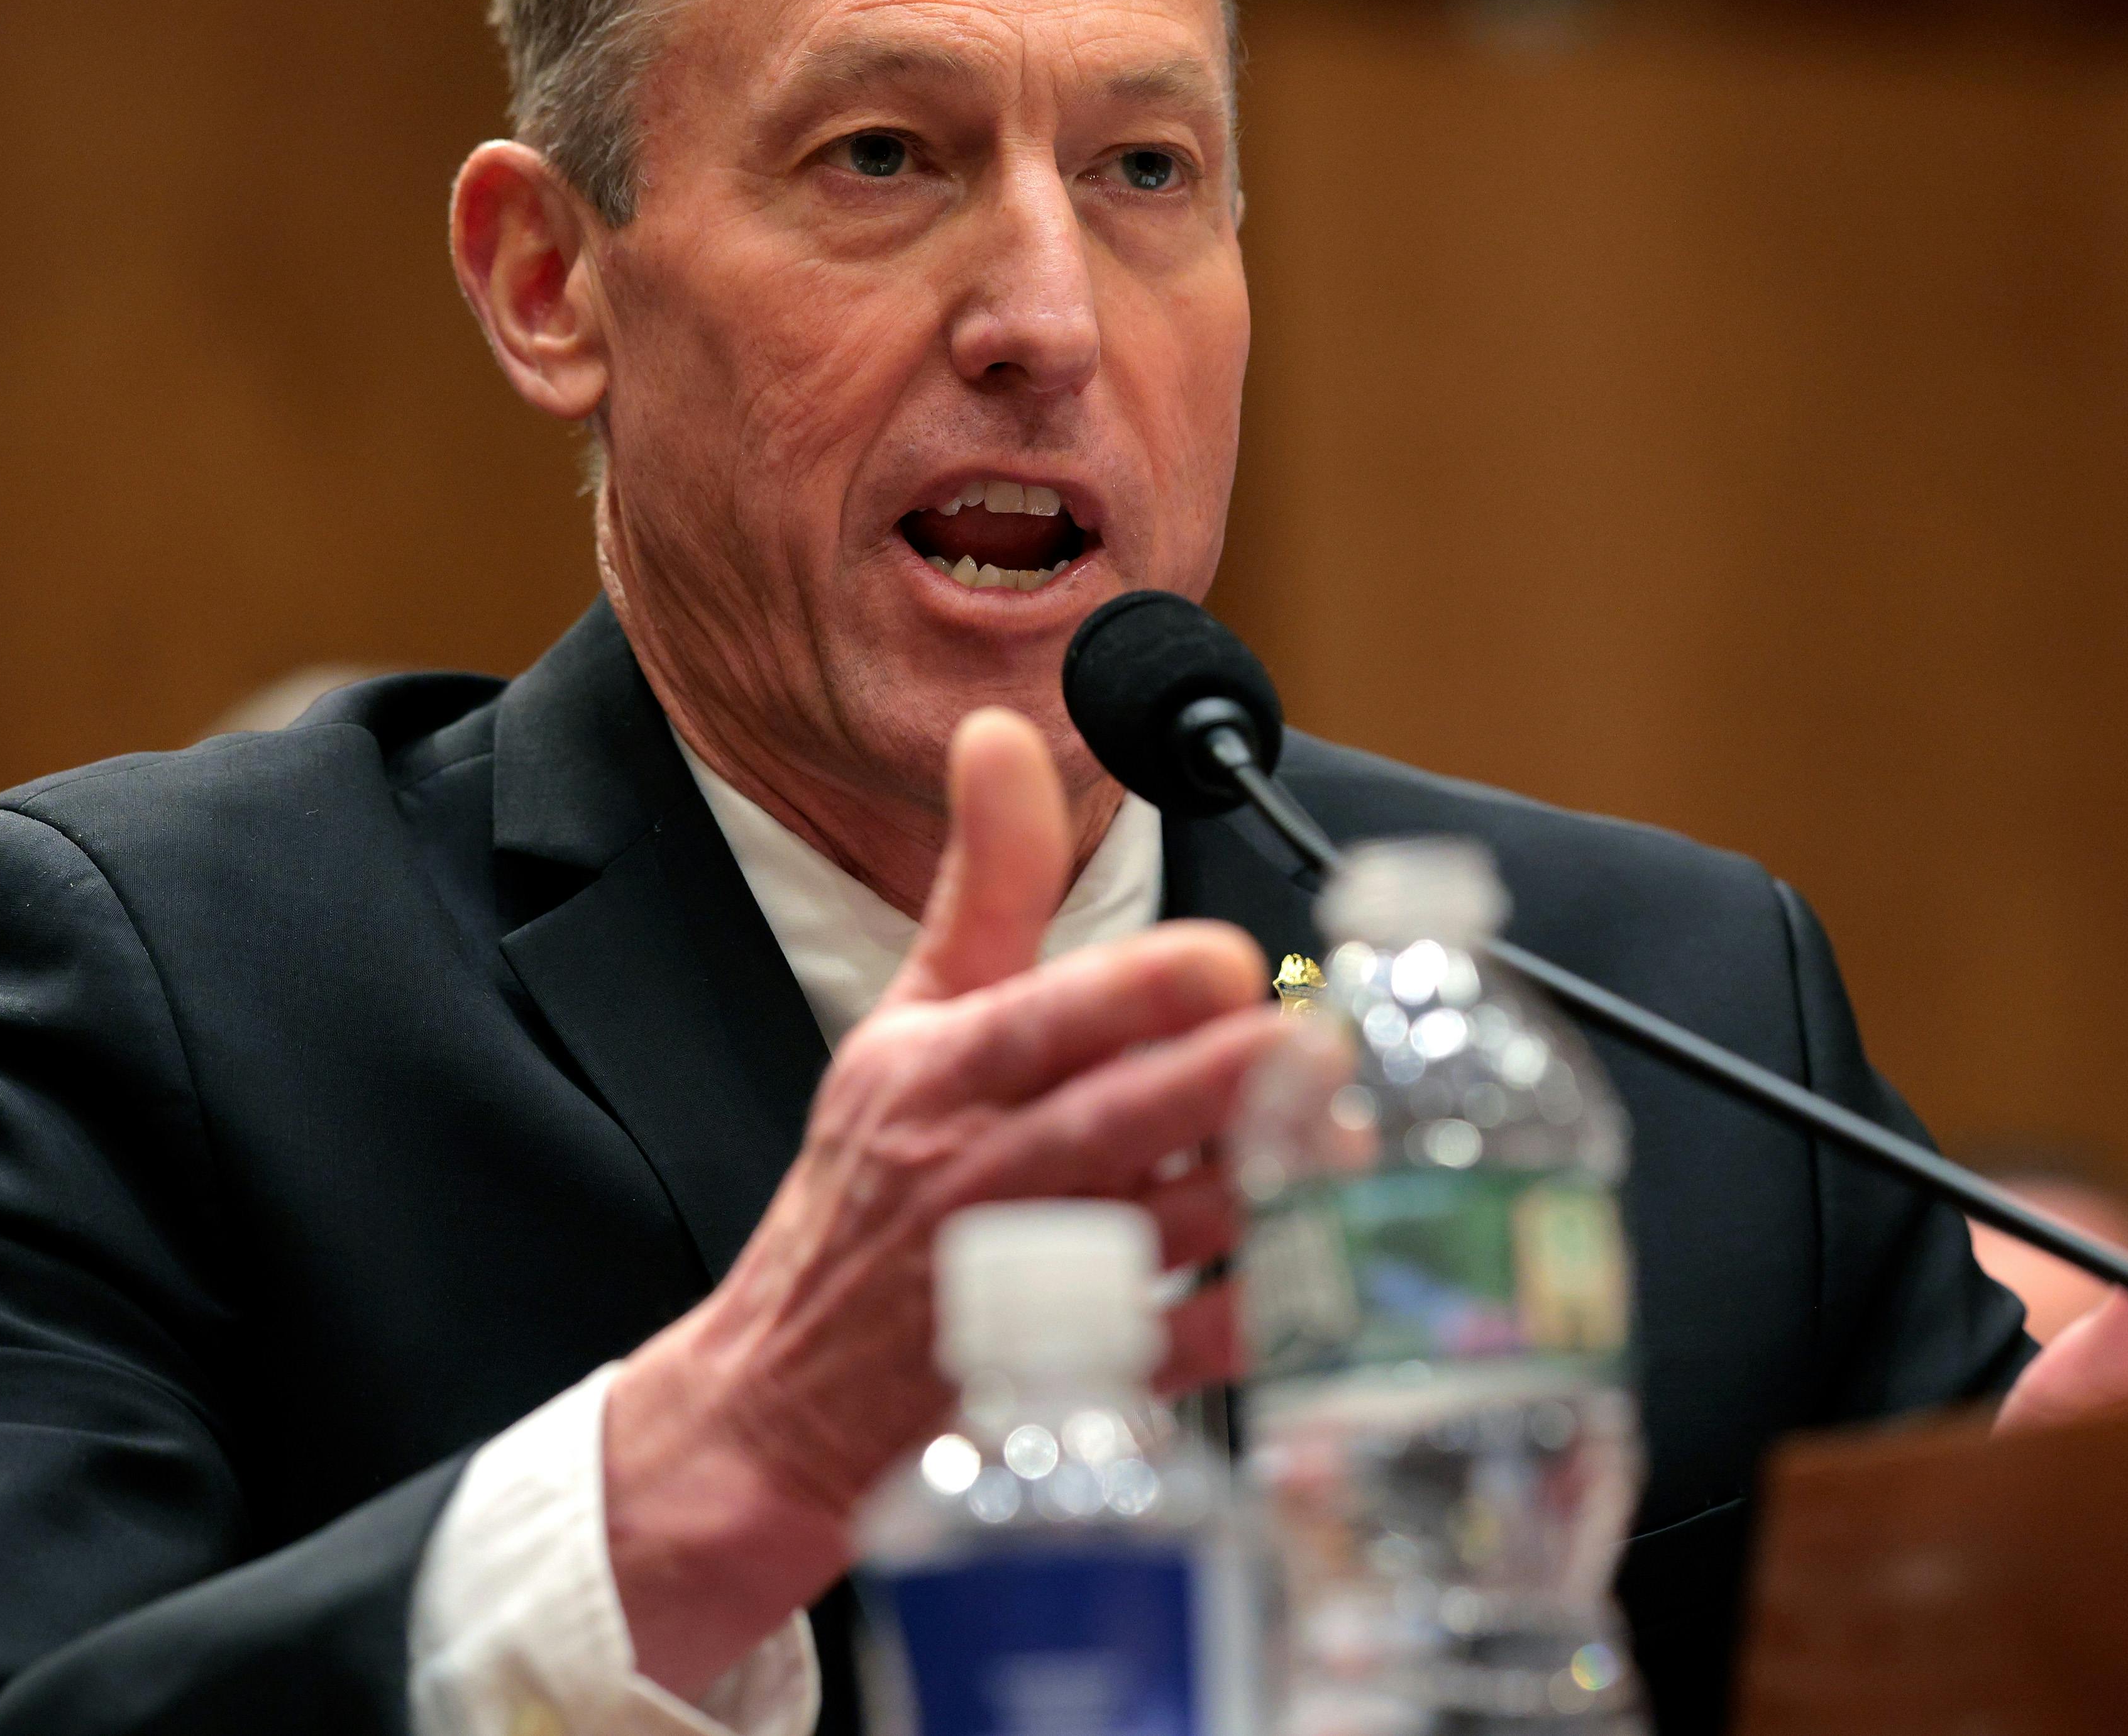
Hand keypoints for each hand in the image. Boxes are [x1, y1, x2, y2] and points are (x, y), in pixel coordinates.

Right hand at [603, 709, 1276, 1695]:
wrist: (784, 1395)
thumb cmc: (870, 1185)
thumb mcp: (909, 1017)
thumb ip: (988, 879)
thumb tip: (1003, 732)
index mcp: (938, 1079)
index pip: (1036, 1021)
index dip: (1133, 991)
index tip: (1224, 959)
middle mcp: (973, 1178)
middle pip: (1104, 1127)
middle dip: (1212, 1086)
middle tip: (1314, 1045)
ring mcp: (1018, 1292)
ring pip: (1150, 1236)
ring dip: (1254, 1192)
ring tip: (1343, 1145)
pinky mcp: (1064, 1383)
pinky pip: (1168, 1354)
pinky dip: (1244, 1318)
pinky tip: (1316, 1268)